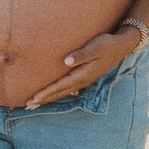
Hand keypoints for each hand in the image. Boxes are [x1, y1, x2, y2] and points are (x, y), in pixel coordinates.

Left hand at [22, 20, 146, 111]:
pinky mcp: (85, 76)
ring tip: (35, 103)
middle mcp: (82, 81)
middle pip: (59, 93)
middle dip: (43, 100)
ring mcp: (84, 80)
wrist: (121, 45)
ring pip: (63, 92)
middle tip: (27, 106)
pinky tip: (52, 93)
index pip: (60, 86)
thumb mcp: (95, 47)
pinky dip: (57, 92)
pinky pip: (67, 88)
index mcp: (83, 75)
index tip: (33, 98)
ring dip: (49, 98)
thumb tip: (66, 61)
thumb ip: (81, 54)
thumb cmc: (106, 43)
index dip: (46, 93)